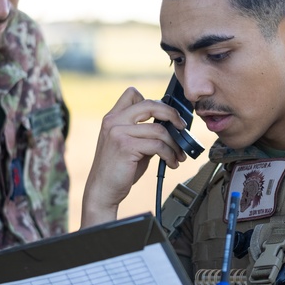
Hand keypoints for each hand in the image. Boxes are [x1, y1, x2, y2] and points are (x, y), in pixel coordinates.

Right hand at [81, 86, 187, 226]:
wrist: (102, 191)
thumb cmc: (117, 170)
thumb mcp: (129, 145)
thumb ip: (144, 133)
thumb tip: (169, 128)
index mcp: (112, 118)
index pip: (133, 94)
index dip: (154, 101)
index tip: (168, 114)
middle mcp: (113, 121)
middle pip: (150, 104)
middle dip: (172, 114)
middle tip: (182, 126)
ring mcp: (118, 132)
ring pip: (158, 129)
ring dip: (174, 144)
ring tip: (178, 155)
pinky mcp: (126, 146)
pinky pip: (157, 145)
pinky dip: (169, 155)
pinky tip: (171, 162)